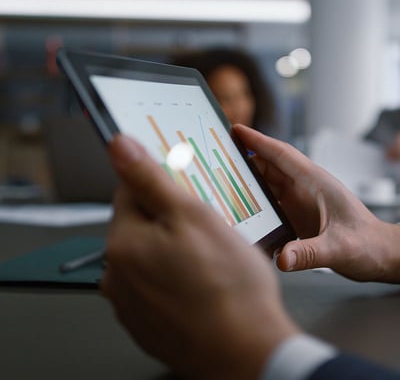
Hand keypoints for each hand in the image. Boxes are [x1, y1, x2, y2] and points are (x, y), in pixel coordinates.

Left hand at [101, 135, 298, 379]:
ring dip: (172, 248)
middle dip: (168, 219)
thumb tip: (118, 145)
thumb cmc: (228, 285)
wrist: (246, 353)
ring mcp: (130, 302)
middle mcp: (117, 275)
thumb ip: (148, 178)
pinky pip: (155, 283)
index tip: (183, 190)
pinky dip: (173, 276)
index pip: (129, 192)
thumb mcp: (191, 215)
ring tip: (207, 260)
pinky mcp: (146, 321)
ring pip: (149, 254)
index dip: (160, 185)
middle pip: (139, 225)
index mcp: (123, 243)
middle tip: (204, 228)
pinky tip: (200, 283)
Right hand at [234, 124, 399, 282]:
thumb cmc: (367, 244)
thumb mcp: (340, 248)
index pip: (282, 155)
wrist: (378, 254)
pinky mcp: (294, 215)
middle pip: (268, 167)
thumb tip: (281, 258)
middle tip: (219, 157)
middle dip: (244, 161)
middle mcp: (304, 187)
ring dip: (246, 183)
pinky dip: (253, 203)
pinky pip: (268, 203)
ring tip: (223, 182)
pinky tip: (240, 210)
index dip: (258, 141)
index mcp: (315, 182)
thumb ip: (310, 253)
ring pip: (266, 184)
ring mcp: (298, 201)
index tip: (236, 130)